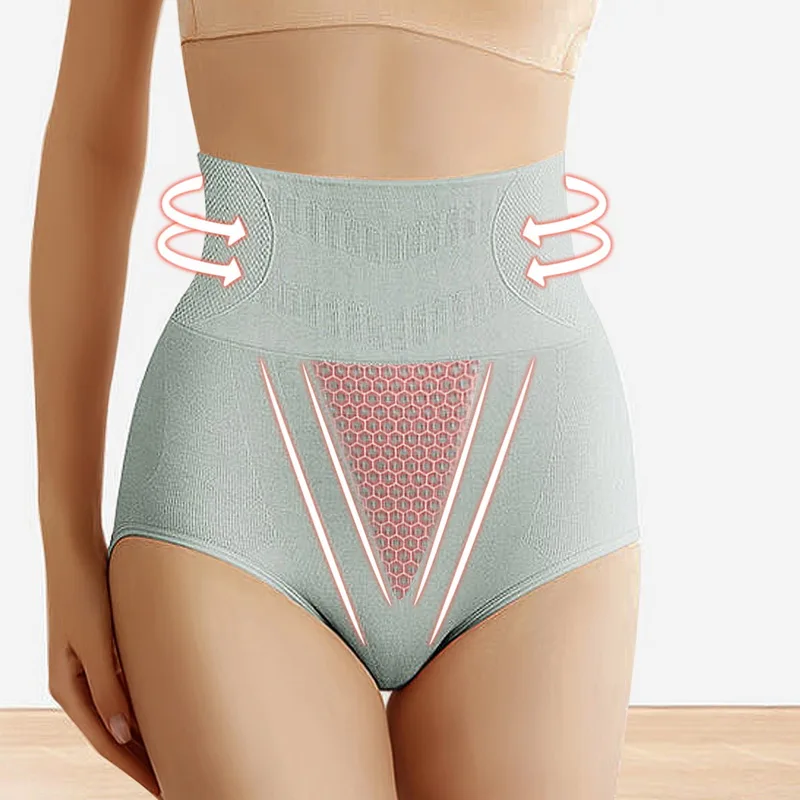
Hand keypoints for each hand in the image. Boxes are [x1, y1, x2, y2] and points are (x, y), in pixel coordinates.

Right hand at [43, 527, 160, 796]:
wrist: (76, 547)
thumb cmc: (84, 590)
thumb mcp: (97, 640)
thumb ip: (109, 686)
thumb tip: (122, 734)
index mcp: (68, 687)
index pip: (106, 741)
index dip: (135, 767)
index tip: (164, 787)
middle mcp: (76, 682)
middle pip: (112, 731)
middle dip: (141, 757)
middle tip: (176, 776)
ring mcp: (88, 665)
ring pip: (119, 710)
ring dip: (144, 732)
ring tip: (176, 750)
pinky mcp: (102, 647)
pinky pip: (123, 687)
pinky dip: (143, 703)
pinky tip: (166, 708)